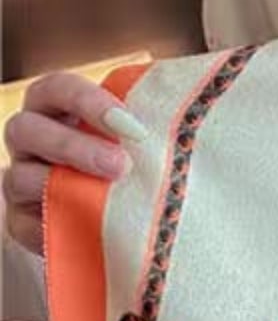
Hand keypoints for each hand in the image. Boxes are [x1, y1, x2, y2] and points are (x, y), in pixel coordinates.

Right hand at [3, 73, 146, 254]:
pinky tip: (87, 232)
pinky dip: (50, 228)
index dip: (87, 101)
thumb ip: (162, 122)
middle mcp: (33, 141)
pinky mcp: (24, 222)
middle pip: (26, 128)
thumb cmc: (148, 169)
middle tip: (120, 166)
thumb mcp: (152, 142)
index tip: (131, 126)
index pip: (58, 89)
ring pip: (19, 176)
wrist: (141, 228)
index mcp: (59, 110)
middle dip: (72, 145)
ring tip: (108, 200)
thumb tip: (215, 88)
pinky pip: (24, 225)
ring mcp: (22, 180)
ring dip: (62, 186)